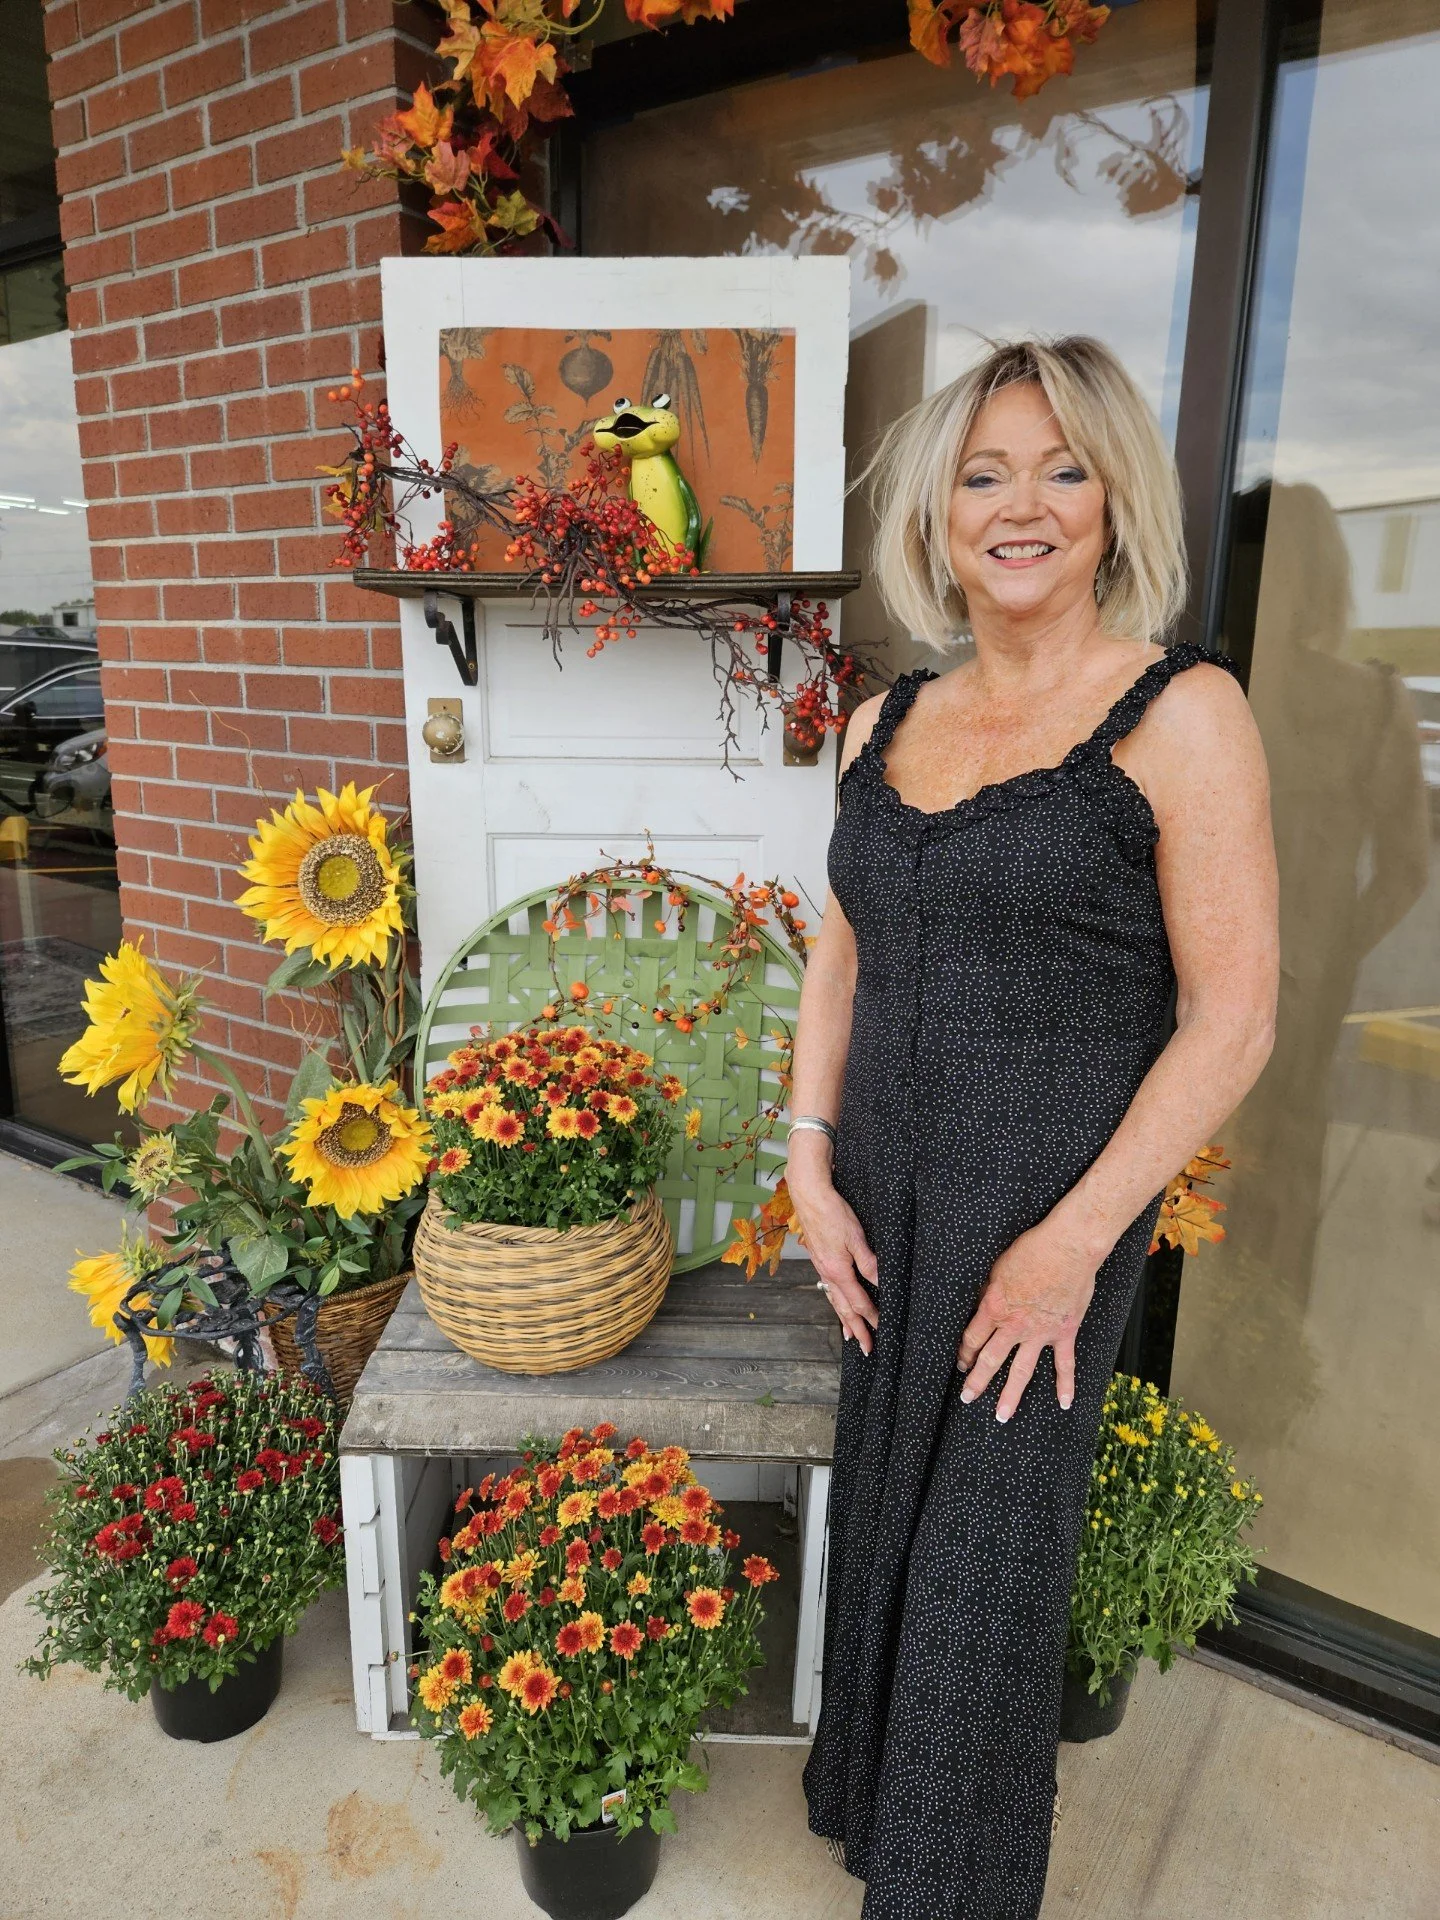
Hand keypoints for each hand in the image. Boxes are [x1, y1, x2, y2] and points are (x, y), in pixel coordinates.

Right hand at [786, 1141, 879, 1354]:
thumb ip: (869, 1263)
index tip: (881, 1332)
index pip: (858, 1302)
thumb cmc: (833, 1212)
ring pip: (834, 1299)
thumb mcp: (856, 1237)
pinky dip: (834, 1301)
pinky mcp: (819, 1258)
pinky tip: (836, 1301)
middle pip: (843, 1308)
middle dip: (856, 1329)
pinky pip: (828, 1288)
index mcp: (838, 1271)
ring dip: (843, 1319)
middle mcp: (827, 1273)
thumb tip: (881, 1283)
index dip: (870, 1318)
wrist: (809, 1195)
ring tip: (850, 1334)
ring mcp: (821, 1267)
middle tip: (866, 1348)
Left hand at [956, 1220, 1096, 1420]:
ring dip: (1010, 1395)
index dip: (964, 1353)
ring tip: (1001, 1416)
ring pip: (1021, 1370)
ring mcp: (1040, 1333)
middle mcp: (1014, 1326)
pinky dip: (1065, 1384)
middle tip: (967, 1397)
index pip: (972, 1338)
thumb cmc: (1032, 1250)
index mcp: (994, 1307)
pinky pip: (1064, 1364)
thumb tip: (978, 1303)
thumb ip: (988, 1290)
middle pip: (990, 1359)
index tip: (960, 1363)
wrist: (1068, 1247)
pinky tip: (1064, 1404)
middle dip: (976, 1381)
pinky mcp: (1063, 1332)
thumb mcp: (996, 1267)